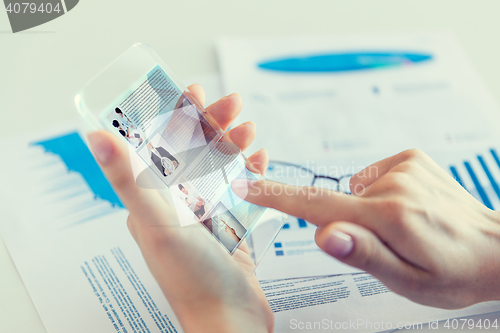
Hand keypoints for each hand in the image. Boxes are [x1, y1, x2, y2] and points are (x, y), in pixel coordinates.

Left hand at [88, 84, 271, 332]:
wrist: (230, 323)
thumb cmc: (192, 279)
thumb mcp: (158, 223)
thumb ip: (129, 179)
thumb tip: (95, 136)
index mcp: (153, 203)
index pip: (162, 147)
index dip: (178, 116)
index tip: (194, 92)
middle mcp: (177, 207)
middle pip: (194, 153)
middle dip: (214, 125)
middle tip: (234, 104)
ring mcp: (206, 218)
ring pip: (220, 169)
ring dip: (234, 145)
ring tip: (251, 129)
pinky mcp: (231, 230)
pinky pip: (241, 192)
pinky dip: (251, 173)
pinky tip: (261, 160)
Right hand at [232, 149, 499, 308]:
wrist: (495, 249)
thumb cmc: (451, 272)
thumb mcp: (405, 280)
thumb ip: (362, 253)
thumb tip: (323, 232)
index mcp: (386, 218)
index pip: (316, 206)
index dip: (275, 196)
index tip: (245, 184)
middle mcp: (393, 185)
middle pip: (339, 204)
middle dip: (349, 224)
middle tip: (391, 245)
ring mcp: (403, 167)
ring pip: (357, 191)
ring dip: (369, 209)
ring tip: (405, 226)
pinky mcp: (410, 157)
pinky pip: (374, 176)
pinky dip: (382, 192)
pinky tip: (409, 206)